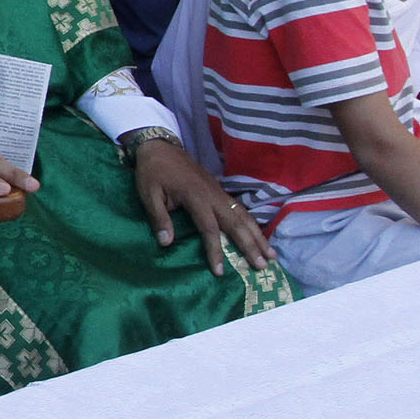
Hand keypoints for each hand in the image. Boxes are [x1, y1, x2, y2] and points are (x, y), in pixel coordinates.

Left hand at [130, 137, 273, 273]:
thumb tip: (166, 243)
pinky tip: (260, 236)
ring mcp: (219, 192)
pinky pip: (240, 209)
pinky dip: (252, 224)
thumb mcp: (149, 194)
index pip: (209, 228)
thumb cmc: (153, 172)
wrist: (161, 147)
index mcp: (195, 196)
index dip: (215, 250)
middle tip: (263, 266)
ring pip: (243, 216)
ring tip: (271, 255)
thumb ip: (158, 218)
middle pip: (235, 223)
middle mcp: (213, 195)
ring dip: (258, 235)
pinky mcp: (220, 191)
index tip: (219, 271)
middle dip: (250, 245)